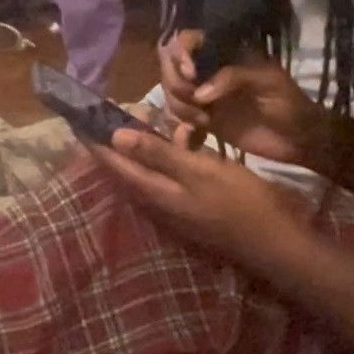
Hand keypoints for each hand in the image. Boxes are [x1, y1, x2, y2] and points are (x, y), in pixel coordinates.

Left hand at [90, 129, 316, 273]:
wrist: (278, 242)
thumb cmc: (240, 203)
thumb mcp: (200, 172)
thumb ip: (159, 155)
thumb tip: (114, 137)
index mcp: (156, 193)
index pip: (114, 164)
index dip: (94, 140)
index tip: (75, 118)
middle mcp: (160, 202)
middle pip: (127, 168)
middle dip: (113, 140)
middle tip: (104, 110)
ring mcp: (178, 206)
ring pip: (149, 170)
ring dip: (141, 145)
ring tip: (137, 116)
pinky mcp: (195, 205)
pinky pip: (170, 175)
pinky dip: (167, 154)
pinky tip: (180, 138)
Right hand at [159, 33, 330, 165]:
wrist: (300, 140)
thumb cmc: (290, 104)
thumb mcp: (268, 82)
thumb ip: (234, 77)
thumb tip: (200, 92)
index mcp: (224, 53)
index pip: (188, 41)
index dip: (180, 54)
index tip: (191, 74)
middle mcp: (209, 71)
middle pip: (171, 67)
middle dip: (176, 84)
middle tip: (197, 104)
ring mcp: (205, 98)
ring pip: (172, 95)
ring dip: (180, 108)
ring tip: (204, 122)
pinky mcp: (206, 123)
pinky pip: (180, 122)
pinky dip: (181, 131)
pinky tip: (193, 139)